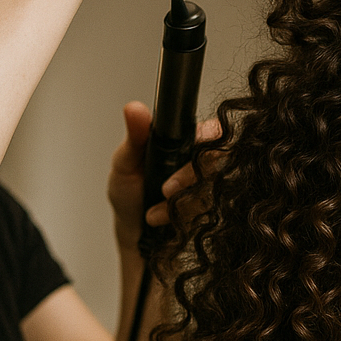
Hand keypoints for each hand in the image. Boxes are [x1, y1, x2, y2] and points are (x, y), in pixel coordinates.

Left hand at [108, 102, 220, 252]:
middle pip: (216, 160)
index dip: (208, 138)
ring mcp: (206, 188)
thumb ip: (134, 137)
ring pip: (210, 189)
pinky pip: (206, 213)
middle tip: (166, 189)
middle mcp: (198, 162)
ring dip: (182, 202)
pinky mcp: (207, 213)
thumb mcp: (124, 162)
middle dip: (190, 176)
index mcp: (183, 141)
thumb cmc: (129, 192)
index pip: (210, 132)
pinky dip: (179, 217)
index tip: (190, 152)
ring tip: (153, 211)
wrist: (132, 231)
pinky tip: (159, 218)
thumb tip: (133, 109)